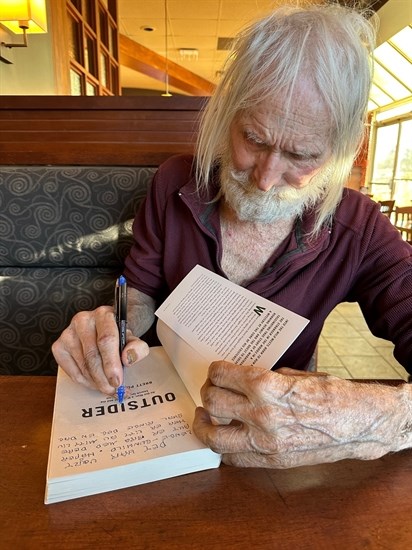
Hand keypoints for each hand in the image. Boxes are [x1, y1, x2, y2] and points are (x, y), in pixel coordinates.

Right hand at [52, 306, 148, 394]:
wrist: (109, 326)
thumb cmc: (120, 333)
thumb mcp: (134, 338)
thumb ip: (137, 348)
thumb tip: (127, 359)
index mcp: (103, 314)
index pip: (106, 340)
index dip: (111, 364)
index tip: (118, 381)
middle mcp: (83, 320)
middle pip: (92, 356)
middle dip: (104, 378)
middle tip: (114, 390)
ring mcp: (68, 333)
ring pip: (82, 366)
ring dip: (97, 382)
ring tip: (109, 387)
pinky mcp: (59, 346)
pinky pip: (72, 372)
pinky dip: (86, 382)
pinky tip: (96, 383)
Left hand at [193, 361, 405, 468]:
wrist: (358, 423)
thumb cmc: (332, 393)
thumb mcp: (294, 374)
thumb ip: (264, 379)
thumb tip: (242, 382)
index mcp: (266, 386)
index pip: (222, 376)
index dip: (215, 371)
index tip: (215, 371)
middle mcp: (261, 414)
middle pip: (212, 402)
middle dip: (207, 392)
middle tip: (210, 389)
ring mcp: (265, 441)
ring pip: (214, 437)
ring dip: (204, 425)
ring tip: (204, 417)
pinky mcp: (272, 460)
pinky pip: (234, 458)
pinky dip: (224, 448)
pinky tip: (225, 436)